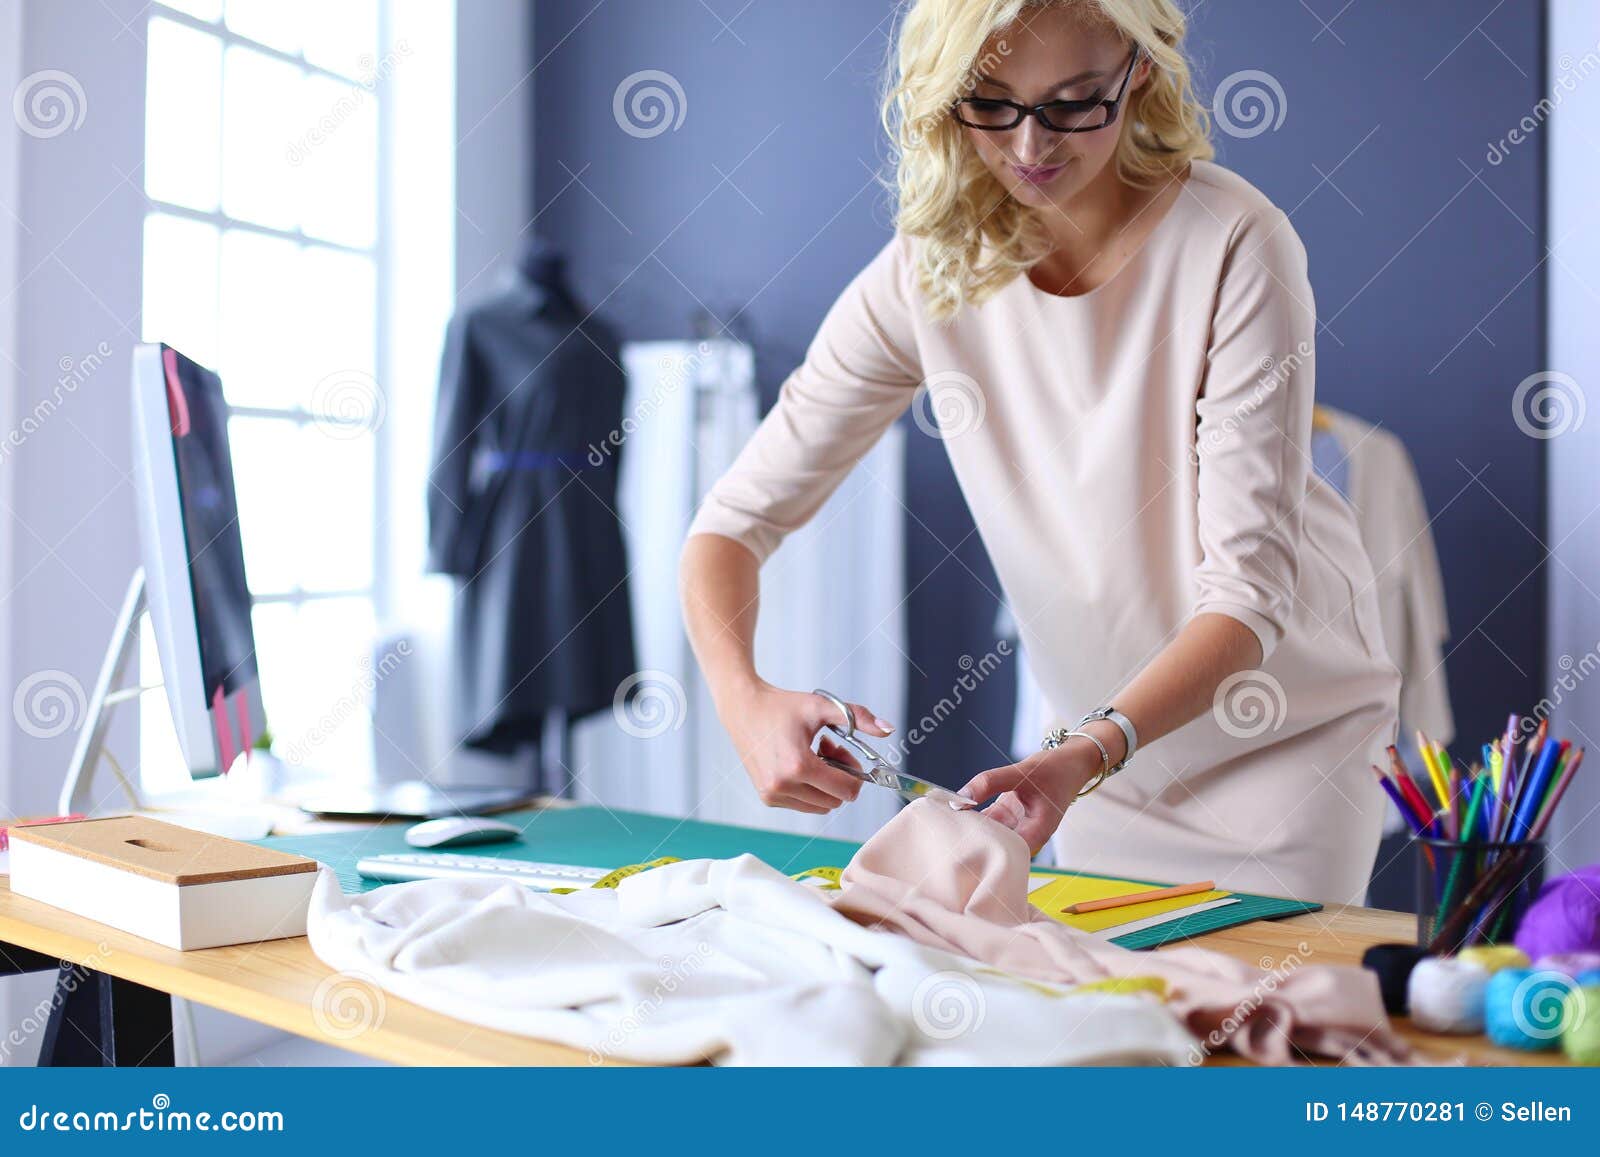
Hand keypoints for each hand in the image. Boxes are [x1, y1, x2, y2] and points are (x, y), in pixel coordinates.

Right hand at [716, 683, 893, 813]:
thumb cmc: (781, 706)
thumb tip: (889, 729)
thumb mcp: (822, 707)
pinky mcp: (768, 798)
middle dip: (840, 777)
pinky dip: (810, 788)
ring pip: (821, 807)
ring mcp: (773, 795)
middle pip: (835, 801)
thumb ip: (858, 717)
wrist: (743, 708)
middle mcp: (783, 786)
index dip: (854, 773)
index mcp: (798, 766)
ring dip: (825, 784)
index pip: (846, 791)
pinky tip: (799, 763)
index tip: (843, 750)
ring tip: (812, 755)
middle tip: (828, 748)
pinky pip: (804, 805)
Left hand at [958, 736, 1109, 852]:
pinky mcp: (1009, 816)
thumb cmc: (1055, 768)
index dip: (983, 851)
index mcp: (1037, 832)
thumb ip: (991, 782)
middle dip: (971, 841)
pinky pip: (988, 820)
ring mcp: (1017, 825)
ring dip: (970, 827)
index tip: (959, 845)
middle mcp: (1027, 834)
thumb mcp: (1022, 771)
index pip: (1006, 852)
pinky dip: (974, 816)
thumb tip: (960, 796)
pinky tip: (954, 812)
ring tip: (943, 825)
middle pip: (995, 846)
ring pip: (989, 833)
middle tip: (943, 836)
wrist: (1071, 762)